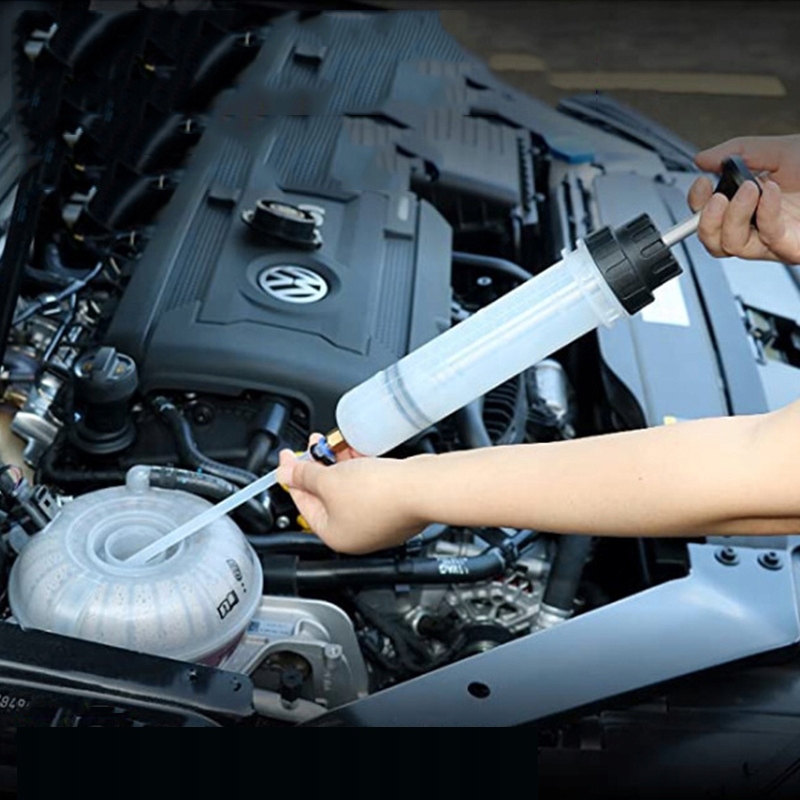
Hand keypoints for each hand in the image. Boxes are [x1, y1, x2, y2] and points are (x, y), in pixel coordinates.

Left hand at [276, 435, 428, 552]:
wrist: (422, 487)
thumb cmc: (379, 493)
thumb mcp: (328, 480)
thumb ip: (303, 475)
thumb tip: (284, 473)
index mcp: (333, 534)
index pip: (302, 503)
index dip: (292, 476)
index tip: (288, 457)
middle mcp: (355, 532)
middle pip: (326, 495)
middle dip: (318, 466)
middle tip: (312, 446)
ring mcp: (376, 519)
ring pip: (349, 487)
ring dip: (339, 464)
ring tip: (335, 443)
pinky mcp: (393, 505)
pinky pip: (369, 484)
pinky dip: (360, 468)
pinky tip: (356, 451)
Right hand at [687, 135, 799, 263]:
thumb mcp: (778, 149)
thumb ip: (738, 152)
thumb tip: (704, 158)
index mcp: (751, 206)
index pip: (709, 217)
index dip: (697, 204)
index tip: (701, 182)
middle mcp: (760, 227)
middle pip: (714, 242)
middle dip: (707, 219)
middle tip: (716, 196)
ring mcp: (776, 240)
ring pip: (733, 246)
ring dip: (734, 217)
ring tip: (749, 188)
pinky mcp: (794, 249)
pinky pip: (770, 239)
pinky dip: (765, 213)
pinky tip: (770, 191)